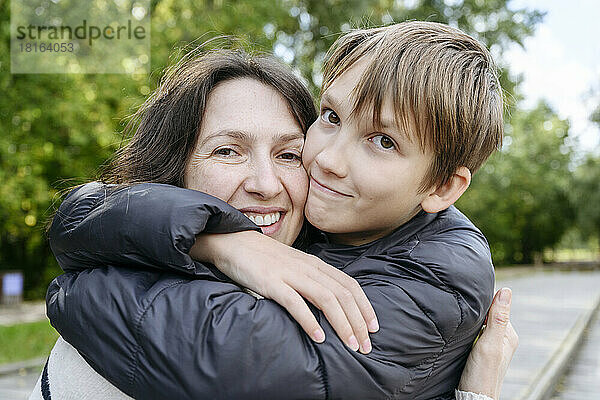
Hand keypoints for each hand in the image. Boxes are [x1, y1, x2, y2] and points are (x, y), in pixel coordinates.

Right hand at [191, 230, 378, 353]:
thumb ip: (312, 281)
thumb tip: (331, 304)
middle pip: (342, 295)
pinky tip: (318, 337)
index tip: (373, 327)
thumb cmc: (265, 259)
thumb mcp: (295, 266)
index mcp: (316, 264)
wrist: (235, 243)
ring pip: (326, 299)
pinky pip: (295, 303)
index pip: (350, 285)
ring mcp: (290, 274)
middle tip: (365, 346)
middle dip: (358, 322)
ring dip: (342, 324)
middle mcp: (308, 268)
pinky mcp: (271, 283)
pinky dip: (309, 321)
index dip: (365, 306)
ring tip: (350, 344)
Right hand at [458, 287, 518, 398]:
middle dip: (476, 310)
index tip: (468, 297)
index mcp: (509, 335)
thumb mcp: (489, 343)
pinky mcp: (482, 352)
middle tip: (461, 308)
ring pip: (480, 324)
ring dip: (471, 320)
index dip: (482, 300)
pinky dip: (468, 330)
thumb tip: (506, 291)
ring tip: (460, 320)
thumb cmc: (482, 374)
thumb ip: (497, 318)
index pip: (497, 306)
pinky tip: (461, 332)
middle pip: (488, 314)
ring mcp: (492, 346)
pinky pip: (475, 333)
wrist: (473, 397)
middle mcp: (503, 339)